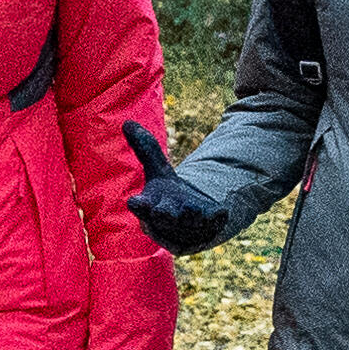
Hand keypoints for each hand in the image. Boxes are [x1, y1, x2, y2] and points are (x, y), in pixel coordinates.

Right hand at [122, 123, 228, 256]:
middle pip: (164, 216)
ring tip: (193, 209)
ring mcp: (187, 225)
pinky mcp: (208, 227)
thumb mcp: (158, 170)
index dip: (138, 205)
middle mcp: (167, 217)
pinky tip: (221, 212)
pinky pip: (213, 223)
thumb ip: (145, 148)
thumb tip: (127, 122)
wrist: (190, 220)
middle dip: (165, 213)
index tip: (135, 201)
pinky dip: (216, 217)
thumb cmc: (167, 194)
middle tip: (165, 211)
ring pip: (189, 221)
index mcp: (150, 205)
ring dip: (191, 214)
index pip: (139, 207)